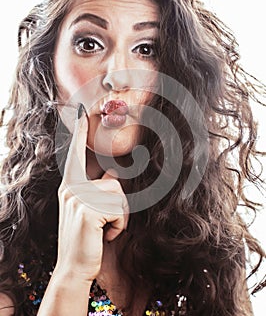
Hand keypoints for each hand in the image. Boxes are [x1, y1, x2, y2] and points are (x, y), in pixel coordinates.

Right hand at [55, 105, 128, 283]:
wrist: (74, 267)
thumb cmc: (85, 238)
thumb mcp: (88, 210)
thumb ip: (98, 191)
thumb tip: (115, 174)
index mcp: (70, 186)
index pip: (75, 155)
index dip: (78, 133)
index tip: (80, 111)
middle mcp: (72, 189)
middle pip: (116, 184)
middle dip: (120, 209)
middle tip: (104, 226)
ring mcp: (79, 199)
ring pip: (121, 198)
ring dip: (120, 219)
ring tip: (103, 231)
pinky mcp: (89, 211)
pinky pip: (121, 213)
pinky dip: (119, 227)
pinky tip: (104, 236)